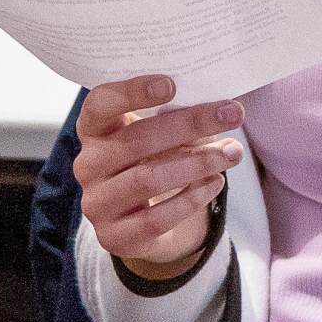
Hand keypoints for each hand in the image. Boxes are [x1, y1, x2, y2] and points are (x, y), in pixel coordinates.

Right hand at [74, 74, 243, 279]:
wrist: (142, 217)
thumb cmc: (154, 158)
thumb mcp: (160, 133)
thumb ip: (176, 117)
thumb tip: (219, 109)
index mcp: (94, 129)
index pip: (100, 104)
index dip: (131, 93)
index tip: (171, 85)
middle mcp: (88, 164)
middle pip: (136, 140)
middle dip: (190, 124)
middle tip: (233, 114)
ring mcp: (97, 203)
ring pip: (147, 180)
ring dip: (197, 163)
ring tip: (232, 153)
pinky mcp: (114, 236)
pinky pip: (155, 218)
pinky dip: (192, 199)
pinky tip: (216, 182)